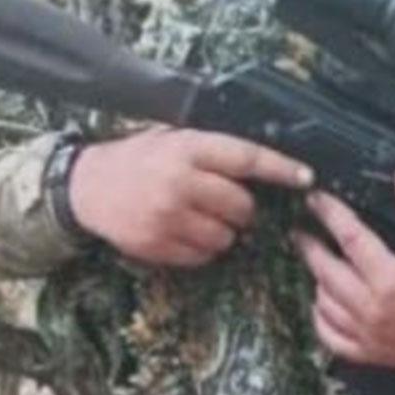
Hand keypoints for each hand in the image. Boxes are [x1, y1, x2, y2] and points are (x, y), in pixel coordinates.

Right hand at [68, 127, 312, 267]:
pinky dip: (202, 247)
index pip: (247, 159)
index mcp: (188, 148)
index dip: (281, 169)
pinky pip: (202, 256)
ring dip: (223, 230)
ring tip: (200, 215)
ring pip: (226, 237)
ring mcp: (167, 217)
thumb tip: (264, 164)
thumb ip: (212, 149)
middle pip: (242, 206)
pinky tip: (184, 230)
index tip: (307, 177)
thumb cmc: (140, 158)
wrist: (88, 185)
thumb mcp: (174, 138)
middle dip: (242, 207)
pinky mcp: (157, 245)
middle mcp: (180, 182)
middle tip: (225, 200)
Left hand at [292, 165, 394, 371]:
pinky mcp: (379, 356)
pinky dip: (322, 320)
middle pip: (327, 273)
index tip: (315, 199)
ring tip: (316, 260)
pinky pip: (335, 341)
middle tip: (300, 229)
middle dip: (311, 247)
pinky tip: (324, 303)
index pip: (349, 238)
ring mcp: (374, 338)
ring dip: (316, 281)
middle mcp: (376, 312)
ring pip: (326, 307)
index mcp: (393, 281)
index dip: (330, 214)